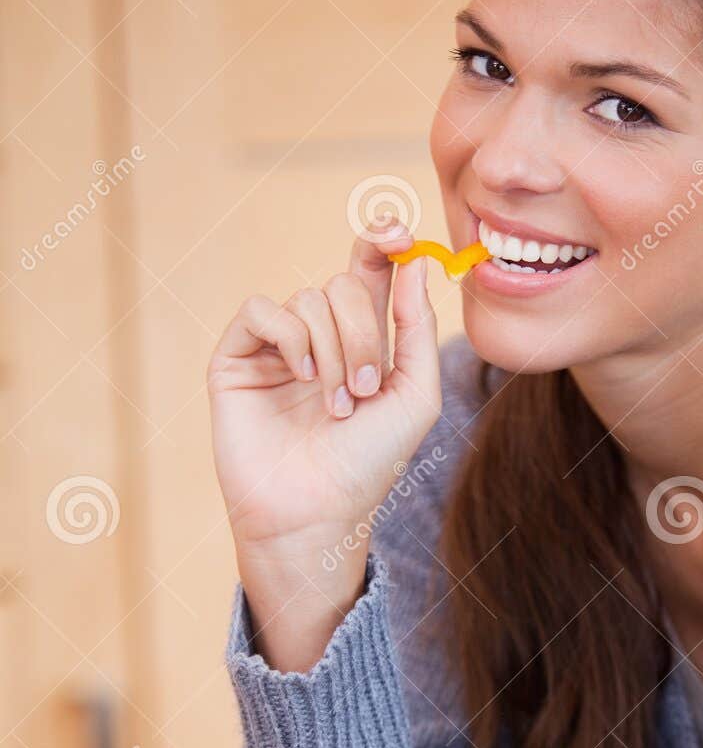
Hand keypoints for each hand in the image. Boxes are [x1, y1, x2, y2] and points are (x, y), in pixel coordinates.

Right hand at [207, 222, 439, 666]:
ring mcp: (277, 346)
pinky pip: (264, 310)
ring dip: (334, 351)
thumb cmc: (369, 464)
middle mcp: (320, 337)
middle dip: (365, 332)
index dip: (384, 243)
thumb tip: (415, 262)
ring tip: (335, 406)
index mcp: (364, 340)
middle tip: (367, 390)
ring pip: (310, 299)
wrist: (316, 513)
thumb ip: (419, 328)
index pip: (371, 271)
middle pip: (345, 284)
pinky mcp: (238, 357)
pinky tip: (300, 378)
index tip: (400, 235)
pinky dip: (290, 337)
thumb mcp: (415, 396)